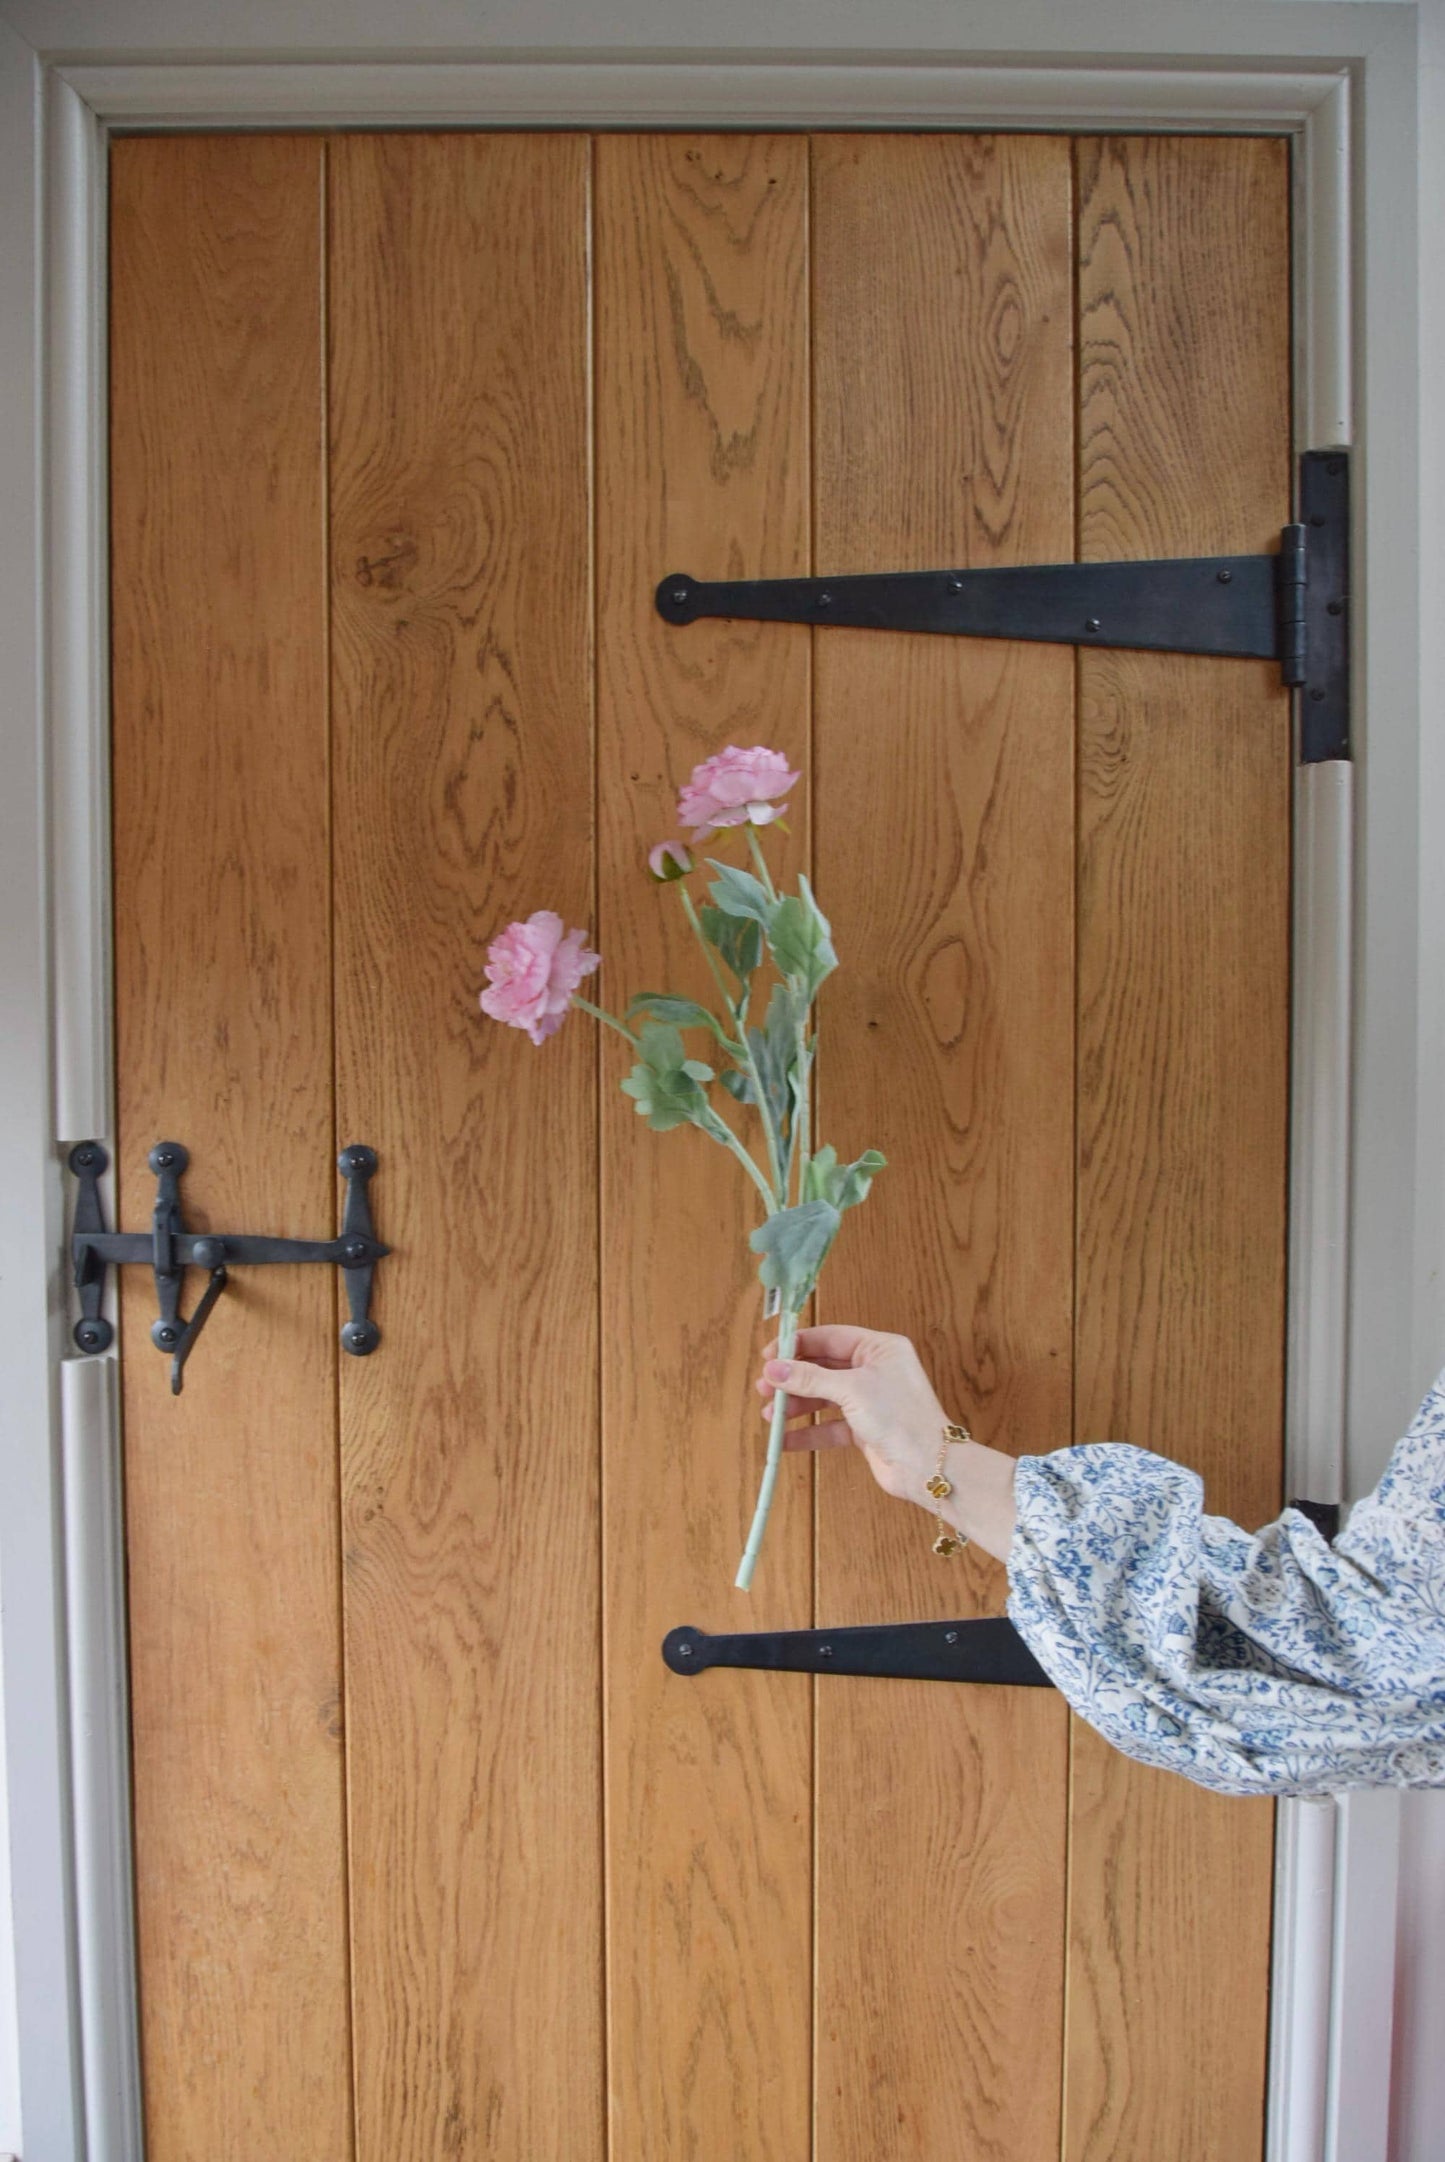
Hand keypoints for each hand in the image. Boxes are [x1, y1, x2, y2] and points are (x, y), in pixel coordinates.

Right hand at [756, 1322, 951, 1507]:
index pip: (830, 1337)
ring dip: (796, 1406)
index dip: (797, 1345)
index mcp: (879, 1348)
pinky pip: (829, 1425)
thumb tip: (773, 1368)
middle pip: (823, 1367)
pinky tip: (783, 1440)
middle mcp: (874, 1370)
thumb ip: (809, 1378)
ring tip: (770, 1416)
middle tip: (764, 1388)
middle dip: (792, 1378)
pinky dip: (807, 1432)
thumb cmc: (899, 1417)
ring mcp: (869, 1400)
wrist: (928, 1466)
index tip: (768, 1356)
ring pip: (823, 1397)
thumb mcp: (851, 1390)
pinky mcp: (864, 1428)